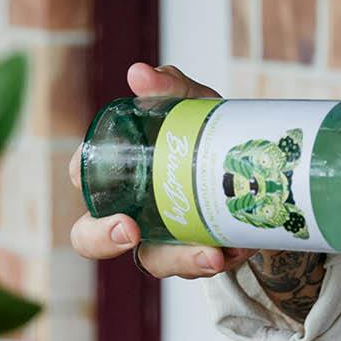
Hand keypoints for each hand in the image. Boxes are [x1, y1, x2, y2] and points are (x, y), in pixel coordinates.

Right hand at [67, 63, 249, 280]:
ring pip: (154, 262)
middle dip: (103, 239)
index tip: (86, 175)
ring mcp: (162, 240)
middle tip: (129, 230)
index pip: (84, 176)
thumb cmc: (207, 134)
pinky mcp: (196, 257)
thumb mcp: (194, 107)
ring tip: (211, 254)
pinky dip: (220, 257)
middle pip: (91, 239)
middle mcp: (129, 212)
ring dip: (180, 262)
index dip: (81, 175)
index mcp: (118, 173)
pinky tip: (238, 247)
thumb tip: (139, 74)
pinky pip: (200, 266)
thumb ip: (169, 88)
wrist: (258, 166)